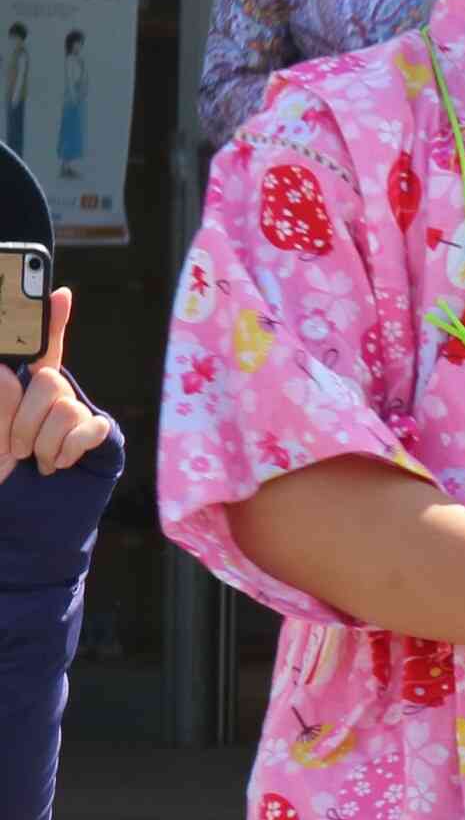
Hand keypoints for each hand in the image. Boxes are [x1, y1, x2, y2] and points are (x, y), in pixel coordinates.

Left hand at [0, 288, 111, 475]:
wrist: (25, 526)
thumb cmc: (0, 483)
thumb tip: (13, 372)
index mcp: (21, 395)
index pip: (34, 351)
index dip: (48, 321)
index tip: (59, 293)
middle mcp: (53, 400)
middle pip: (48, 378)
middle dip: (24, 419)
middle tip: (16, 449)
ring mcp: (78, 417)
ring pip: (66, 405)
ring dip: (44, 442)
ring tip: (39, 462)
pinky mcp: (99, 437)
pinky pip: (89, 426)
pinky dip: (69, 449)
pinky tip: (61, 464)